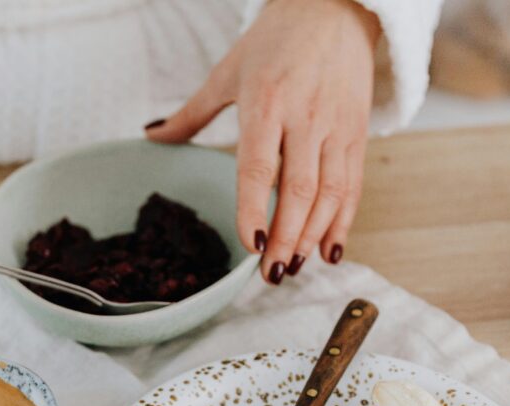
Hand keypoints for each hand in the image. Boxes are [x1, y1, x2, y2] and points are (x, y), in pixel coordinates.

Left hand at [145, 0, 379, 283]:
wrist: (336, 6)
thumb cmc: (277, 39)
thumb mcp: (228, 72)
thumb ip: (191, 114)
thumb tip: (151, 137)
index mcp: (266, 103)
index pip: (259, 167)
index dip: (254, 209)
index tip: (250, 245)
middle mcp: (305, 117)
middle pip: (299, 190)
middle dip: (286, 238)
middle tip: (271, 275)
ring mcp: (336, 127)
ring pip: (330, 192)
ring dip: (313, 236)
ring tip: (295, 267)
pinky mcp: (357, 133)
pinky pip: (353, 185)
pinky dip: (343, 221)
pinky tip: (330, 250)